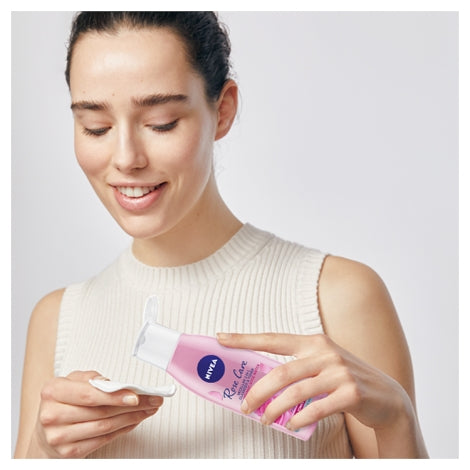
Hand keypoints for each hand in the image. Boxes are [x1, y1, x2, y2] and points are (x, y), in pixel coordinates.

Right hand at [29, 370, 162, 457]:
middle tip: (152, 399)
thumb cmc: (61, 400)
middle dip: (133, 406)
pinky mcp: (69, 452)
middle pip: (101, 412)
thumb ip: (92, 378)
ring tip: (148, 409)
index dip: (115, 396)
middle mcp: (53, 415)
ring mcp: (59, 437)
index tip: (135, 395)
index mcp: (53, 391)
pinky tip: (134, 421)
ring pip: (105, 427)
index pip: (89, 395)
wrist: (44, 430)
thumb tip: (115, 385)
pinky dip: (123, 429)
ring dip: (132, 418)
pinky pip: (103, 439)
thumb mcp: (71, 380)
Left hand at [217, 333, 411, 432]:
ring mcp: (339, 371)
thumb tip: (261, 383)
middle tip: (245, 405)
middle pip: (281, 371)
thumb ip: (297, 368)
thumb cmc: (344, 379)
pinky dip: (299, 417)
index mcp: (313, 342)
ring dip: (274, 408)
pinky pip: (316, 407)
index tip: (221, 338)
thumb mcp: (322, 364)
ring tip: (264, 419)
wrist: (386, 396)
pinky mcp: (351, 392)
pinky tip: (290, 424)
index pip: (273, 338)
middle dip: (258, 390)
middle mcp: (325, 352)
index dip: (245, 338)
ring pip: (295, 391)